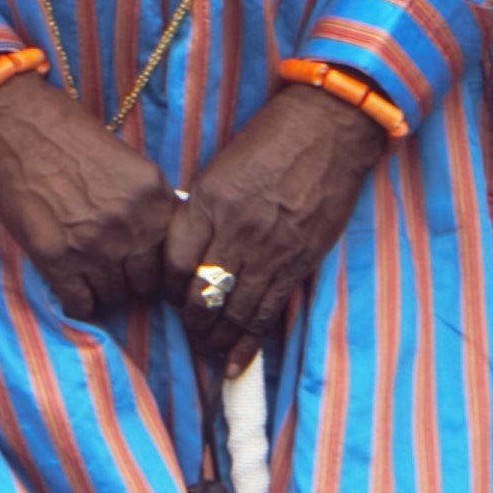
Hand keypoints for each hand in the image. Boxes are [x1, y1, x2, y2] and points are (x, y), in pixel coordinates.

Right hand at [0, 74, 182, 320]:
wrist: (19, 126)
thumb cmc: (71, 135)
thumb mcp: (129, 163)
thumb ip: (148, 204)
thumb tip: (155, 241)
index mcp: (155, 200)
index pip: (172, 257)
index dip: (154, 262)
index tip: (140, 262)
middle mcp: (131, 227)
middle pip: (145, 284)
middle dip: (130, 279)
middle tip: (112, 270)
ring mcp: (95, 246)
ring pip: (114, 297)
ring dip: (103, 290)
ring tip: (88, 276)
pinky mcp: (57, 258)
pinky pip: (80, 304)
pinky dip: (78, 301)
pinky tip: (70, 285)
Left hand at [164, 84, 389, 375]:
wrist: (326, 130)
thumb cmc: (269, 141)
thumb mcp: (219, 170)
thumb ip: (202, 212)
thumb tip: (190, 251)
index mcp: (208, 204)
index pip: (173, 262)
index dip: (166, 288)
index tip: (168, 296)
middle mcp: (236, 232)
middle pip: (202, 294)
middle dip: (192, 322)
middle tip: (189, 336)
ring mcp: (270, 250)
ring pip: (235, 311)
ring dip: (218, 339)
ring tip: (209, 354)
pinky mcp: (300, 262)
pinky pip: (269, 311)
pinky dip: (250, 341)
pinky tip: (237, 362)